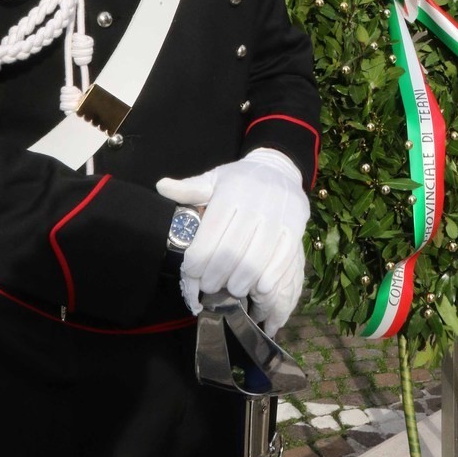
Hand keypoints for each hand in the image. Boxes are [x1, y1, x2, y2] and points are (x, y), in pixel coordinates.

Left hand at [157, 148, 309, 335]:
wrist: (279, 168)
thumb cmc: (240, 180)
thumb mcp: (214, 178)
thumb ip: (189, 188)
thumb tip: (161, 187)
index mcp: (232, 190)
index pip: (210, 232)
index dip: (198, 259)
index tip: (191, 274)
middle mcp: (256, 202)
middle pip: (231, 251)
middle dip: (216, 276)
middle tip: (209, 286)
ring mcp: (279, 215)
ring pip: (256, 260)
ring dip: (240, 282)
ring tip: (231, 288)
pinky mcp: (296, 227)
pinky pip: (282, 260)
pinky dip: (269, 278)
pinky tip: (258, 287)